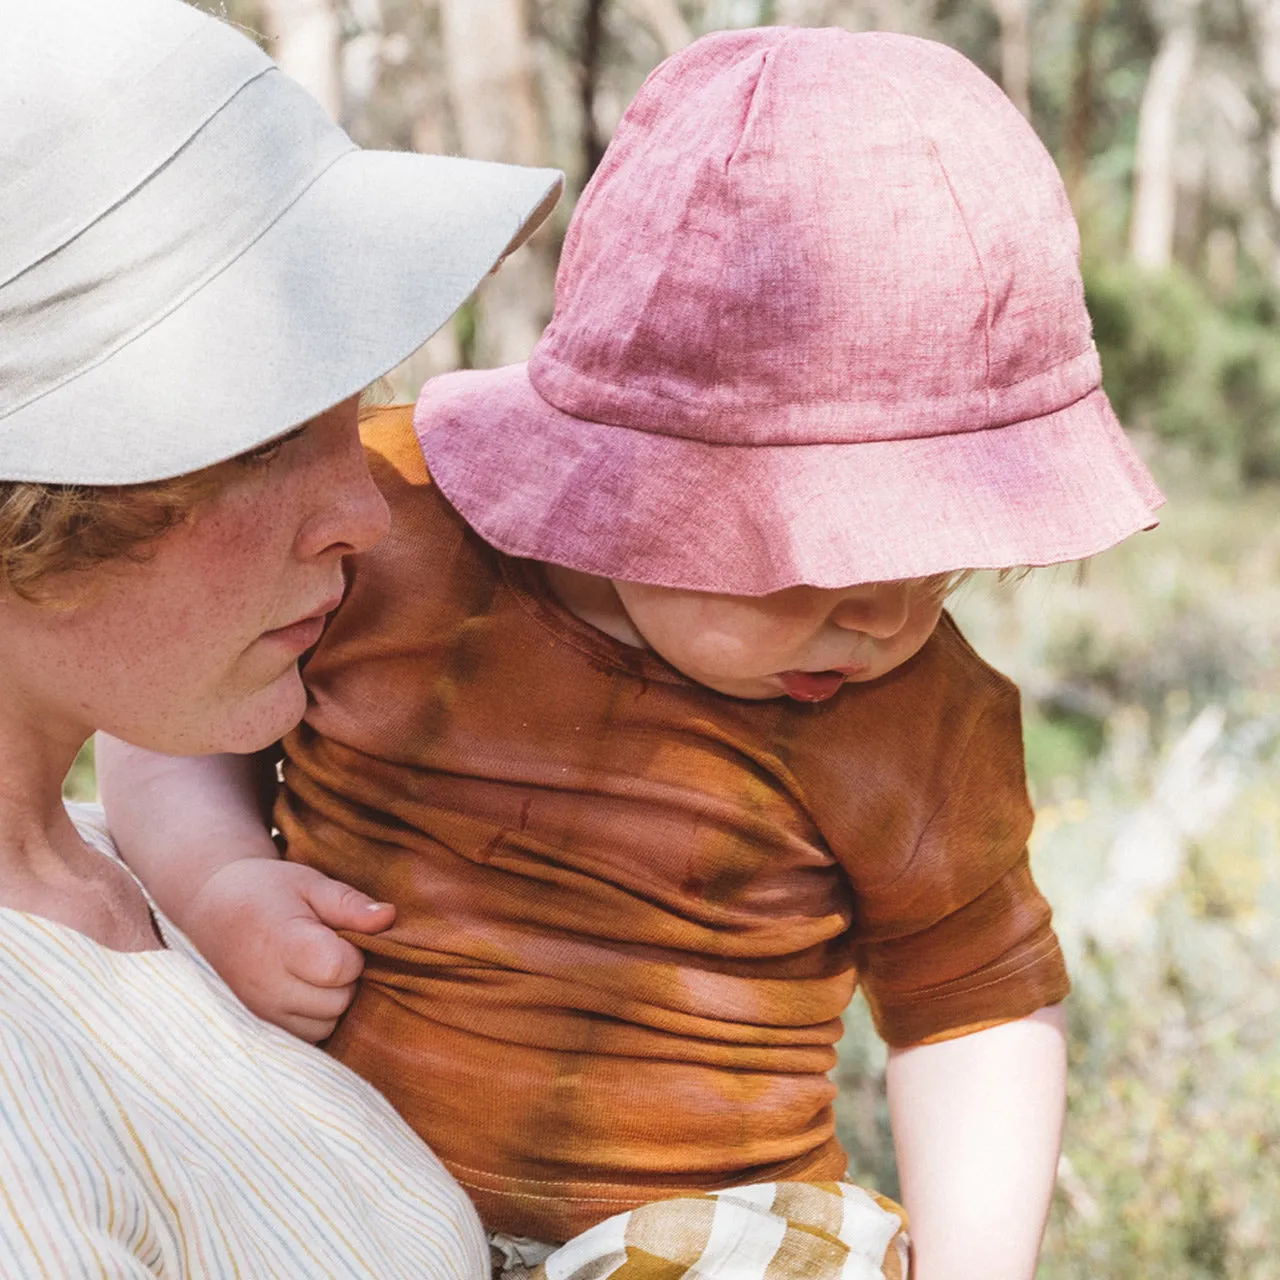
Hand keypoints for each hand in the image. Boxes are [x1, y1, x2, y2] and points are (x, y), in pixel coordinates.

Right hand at [180, 857, 394, 1041]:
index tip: (340, 935)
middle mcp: (267, 986)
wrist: (213, 910)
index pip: (339, 969)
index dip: (353, 954)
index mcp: (282, 944)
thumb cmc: (268, 891)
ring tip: (316, 967)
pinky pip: (306, 1036)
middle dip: (346, 978)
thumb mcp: (311, 883)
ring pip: (325, 1025)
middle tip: (329, 949)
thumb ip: (350, 904)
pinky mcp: (258, 1026)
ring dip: (333, 1001)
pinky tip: (306, 986)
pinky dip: (315, 1016)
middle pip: (337, 1002)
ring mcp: (260, 1012)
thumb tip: (389, 917)